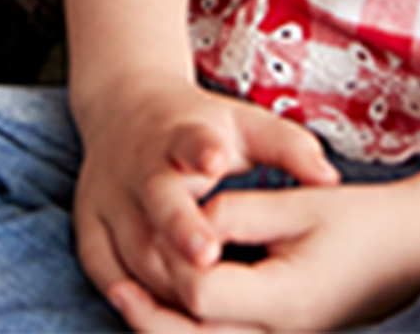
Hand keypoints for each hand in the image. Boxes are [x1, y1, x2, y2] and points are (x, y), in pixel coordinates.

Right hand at [73, 79, 337, 314]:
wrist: (123, 106)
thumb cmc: (201, 130)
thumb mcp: (244, 124)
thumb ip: (287, 147)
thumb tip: (330, 177)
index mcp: (178, 133)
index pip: (190, 138)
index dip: (200, 148)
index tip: (216, 160)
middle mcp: (139, 163)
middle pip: (158, 198)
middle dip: (180, 226)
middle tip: (207, 254)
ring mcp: (109, 195)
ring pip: (133, 243)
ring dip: (163, 275)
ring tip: (200, 305)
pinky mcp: (89, 221)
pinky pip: (101, 265)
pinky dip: (124, 291)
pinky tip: (149, 314)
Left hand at [110, 174, 419, 331]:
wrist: (415, 250)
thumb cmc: (358, 219)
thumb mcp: (297, 204)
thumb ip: (238, 211)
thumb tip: (190, 222)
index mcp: (284, 298)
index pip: (200, 291)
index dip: (172, 259)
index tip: (157, 228)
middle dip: (151, 313)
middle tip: (117, 285)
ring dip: (167, 329)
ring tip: (130, 297)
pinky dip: (194, 332)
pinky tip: (174, 309)